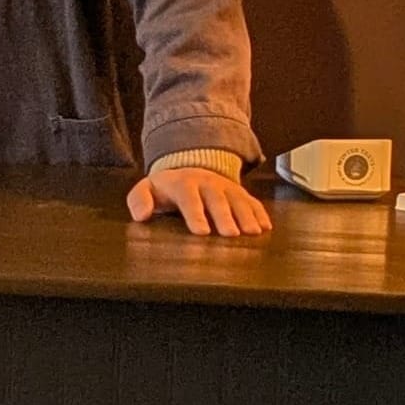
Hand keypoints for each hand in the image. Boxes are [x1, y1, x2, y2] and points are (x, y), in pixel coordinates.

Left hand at [127, 167, 271, 236]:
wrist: (190, 170)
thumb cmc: (167, 189)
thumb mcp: (147, 189)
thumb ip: (139, 200)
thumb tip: (141, 215)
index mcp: (183, 184)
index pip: (189, 198)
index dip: (195, 214)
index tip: (201, 231)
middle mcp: (207, 183)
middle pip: (217, 200)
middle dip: (224, 216)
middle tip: (230, 234)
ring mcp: (226, 188)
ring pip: (238, 200)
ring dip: (246, 216)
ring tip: (252, 232)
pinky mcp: (241, 194)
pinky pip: (253, 202)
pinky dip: (260, 213)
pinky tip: (266, 227)